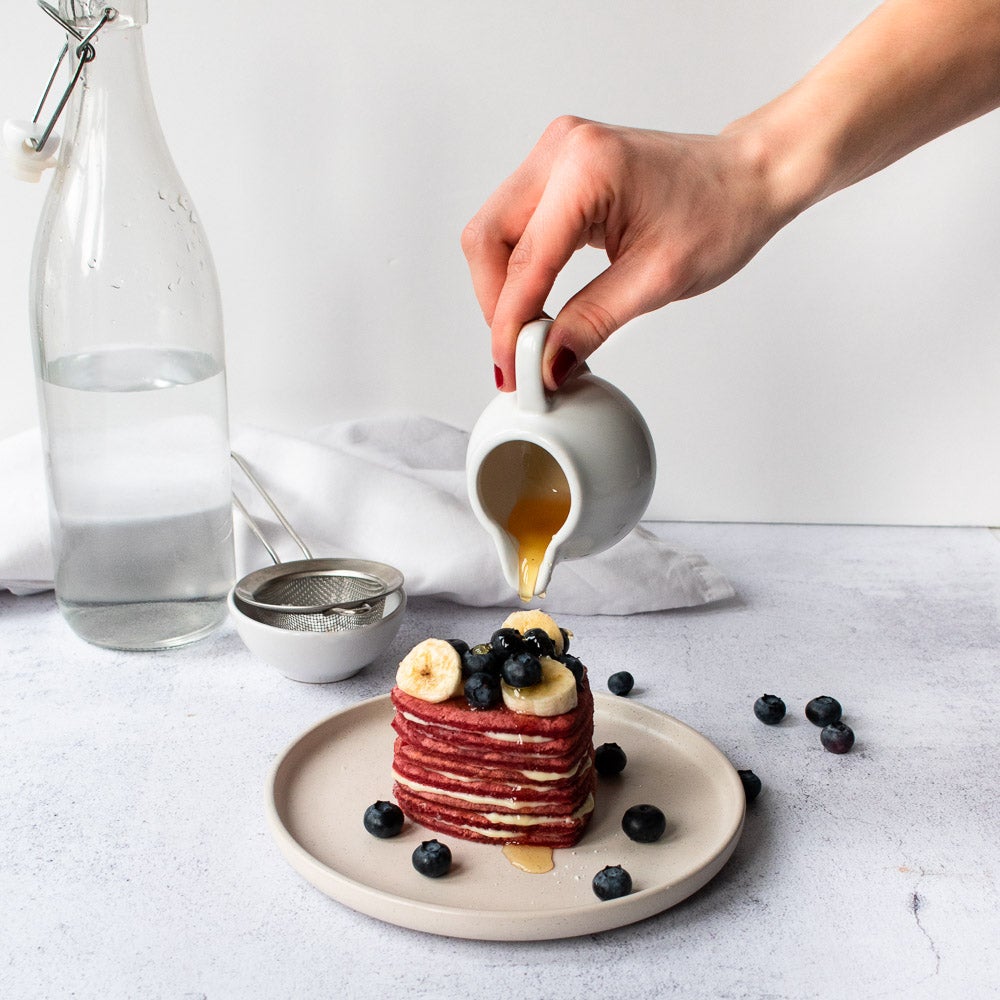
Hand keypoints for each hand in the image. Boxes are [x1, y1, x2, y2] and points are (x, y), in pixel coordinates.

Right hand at [461, 115, 794, 390]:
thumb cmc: (722, 213)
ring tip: (534, 334)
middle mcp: (562, 150)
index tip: (513, 370)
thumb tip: (546, 363)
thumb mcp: (658, 281)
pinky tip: (541, 303)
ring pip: (494, 233)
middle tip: (518, 355)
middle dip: (495, 304)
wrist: (750, 177)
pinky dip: (519, 269)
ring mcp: (557, 154)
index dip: (511, 325)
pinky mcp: (559, 168)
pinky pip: (516, 224)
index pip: (524, 262)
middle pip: (488, 239)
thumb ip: (591, 323)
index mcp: (587, 169)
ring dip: (504, 289)